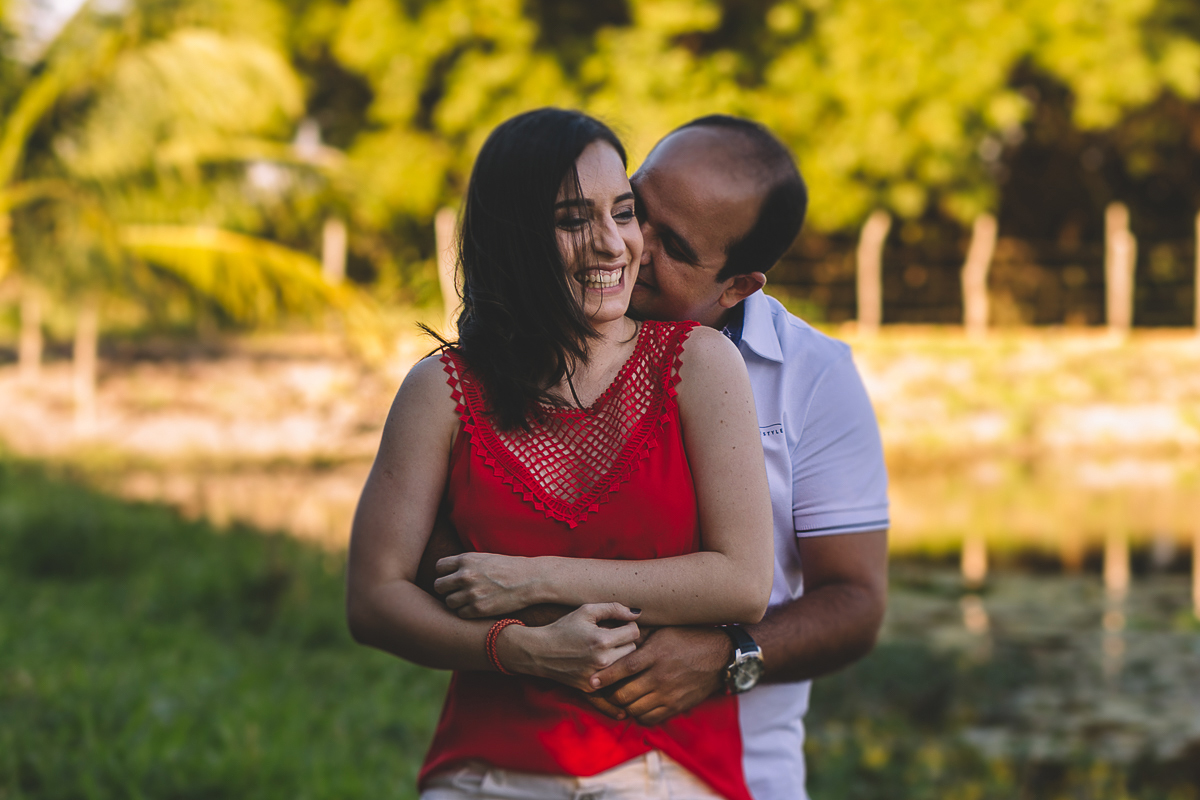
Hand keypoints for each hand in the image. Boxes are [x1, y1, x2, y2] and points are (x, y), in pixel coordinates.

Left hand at [434, 552, 538, 617]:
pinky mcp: (478, 609)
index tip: (452, 577)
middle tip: (457, 591)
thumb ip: (465, 564)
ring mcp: (471, 593)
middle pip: (439, 586)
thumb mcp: (485, 557)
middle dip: (446, 589)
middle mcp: (465, 576)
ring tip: (469, 599)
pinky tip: (477, 607)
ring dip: (456, 602)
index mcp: (466, 559)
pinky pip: (461, 613)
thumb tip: (449, 573)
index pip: (439, 567)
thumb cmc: (509, 567)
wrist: (529, 579)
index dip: (445, 573)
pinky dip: (467, 612)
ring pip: (448, 602)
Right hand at [499, 603, 641, 691]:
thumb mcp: (586, 611)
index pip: (634, 632)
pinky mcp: (591, 688)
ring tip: (606, 649)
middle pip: (632, 650)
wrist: (540, 652)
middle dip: (625, 641)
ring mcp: (597, 677)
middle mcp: (602, 661)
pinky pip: (612, 679)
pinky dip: (609, 670)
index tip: (620, 625)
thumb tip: (637, 613)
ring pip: (624, 666)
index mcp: (602, 640)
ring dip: (619, 656)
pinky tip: (598, 662)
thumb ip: (613, 609)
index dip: (628, 625)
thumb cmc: (564, 628)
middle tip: (612, 637)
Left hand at [586, 627, 730, 725]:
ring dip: (624, 706)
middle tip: (604, 691)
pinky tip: (637, 706)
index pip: (624, 668)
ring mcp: (669, 694)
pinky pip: (650, 718)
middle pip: (626, 694)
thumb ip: (640, 635)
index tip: (591, 681)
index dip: (606, 676)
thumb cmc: (688, 639)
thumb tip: (615, 632)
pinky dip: (639, 715)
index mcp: (656, 655)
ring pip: (635, 709)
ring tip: (619, 699)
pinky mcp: (676, 706)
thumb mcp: (663, 632)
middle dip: (611, 694)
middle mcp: (661, 676)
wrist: (719, 655)